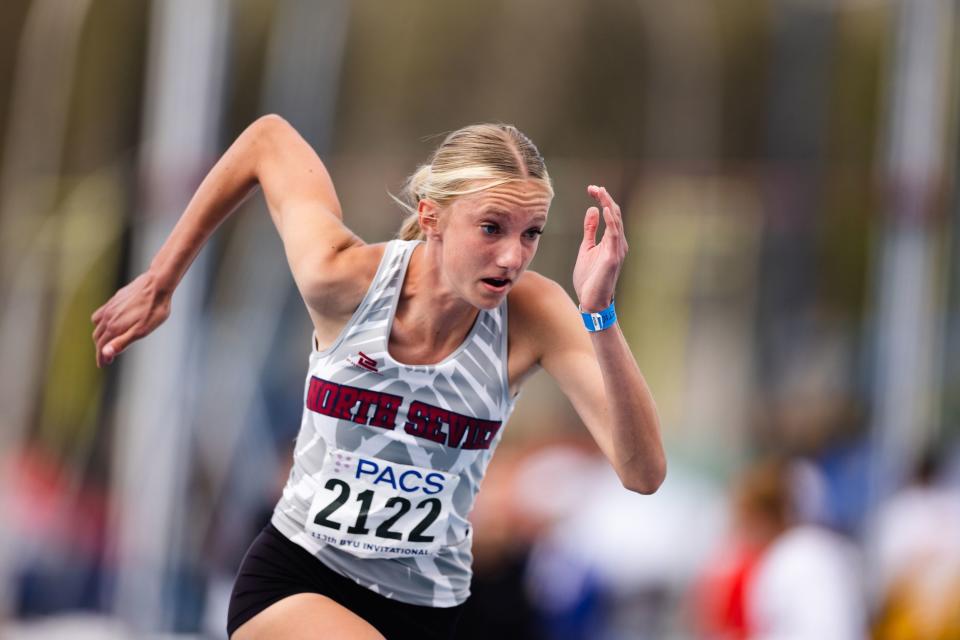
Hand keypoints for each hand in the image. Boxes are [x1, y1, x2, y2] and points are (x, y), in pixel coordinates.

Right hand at [91, 271, 170, 366]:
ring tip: (108, 341)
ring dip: (100, 335)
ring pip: (98, 324)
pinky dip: (101, 322)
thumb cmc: (153, 309)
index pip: (102, 346)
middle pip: (98, 336)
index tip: (102, 364)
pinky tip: (110, 321)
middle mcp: (108, 317)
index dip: (101, 357)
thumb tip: (105, 353)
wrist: (157, 284)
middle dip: (101, 348)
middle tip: (107, 357)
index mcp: (114, 327)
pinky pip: (101, 313)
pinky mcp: (114, 299)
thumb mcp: (141, 331)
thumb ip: (122, 342)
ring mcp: (110, 307)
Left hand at [573, 185, 627, 311]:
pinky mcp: (613, 258)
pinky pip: (614, 237)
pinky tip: (605, 210)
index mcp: (611, 240)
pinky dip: (611, 222)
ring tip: (600, 192)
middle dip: (605, 198)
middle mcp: (618, 243)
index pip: (610, 214)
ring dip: (608, 205)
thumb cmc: (590, 278)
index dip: (602, 199)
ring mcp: (617, 250)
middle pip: (615, 214)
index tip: (591, 188)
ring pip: (616, 222)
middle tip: (593, 187)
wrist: (591, 302)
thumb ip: (590, 230)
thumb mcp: (586, 248)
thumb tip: (592, 210)